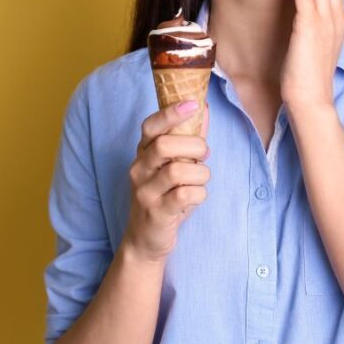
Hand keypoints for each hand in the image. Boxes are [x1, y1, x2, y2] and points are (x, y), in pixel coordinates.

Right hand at [122, 100, 210, 263]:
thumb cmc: (165, 196)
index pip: (150, 126)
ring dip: (200, 173)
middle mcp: (139, 170)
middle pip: (165, 145)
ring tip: (200, 180)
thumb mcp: (173, 165)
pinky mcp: (156, 212)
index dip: (171, 113)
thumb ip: (188, 138)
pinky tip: (196, 196)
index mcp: (142, 153)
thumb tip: (204, 108)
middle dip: (194, 146)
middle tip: (204, 154)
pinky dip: (199, 193)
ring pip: (178, 171)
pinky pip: (185, 195)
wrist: (146, 240)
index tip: (194, 104)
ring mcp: (145, 192)